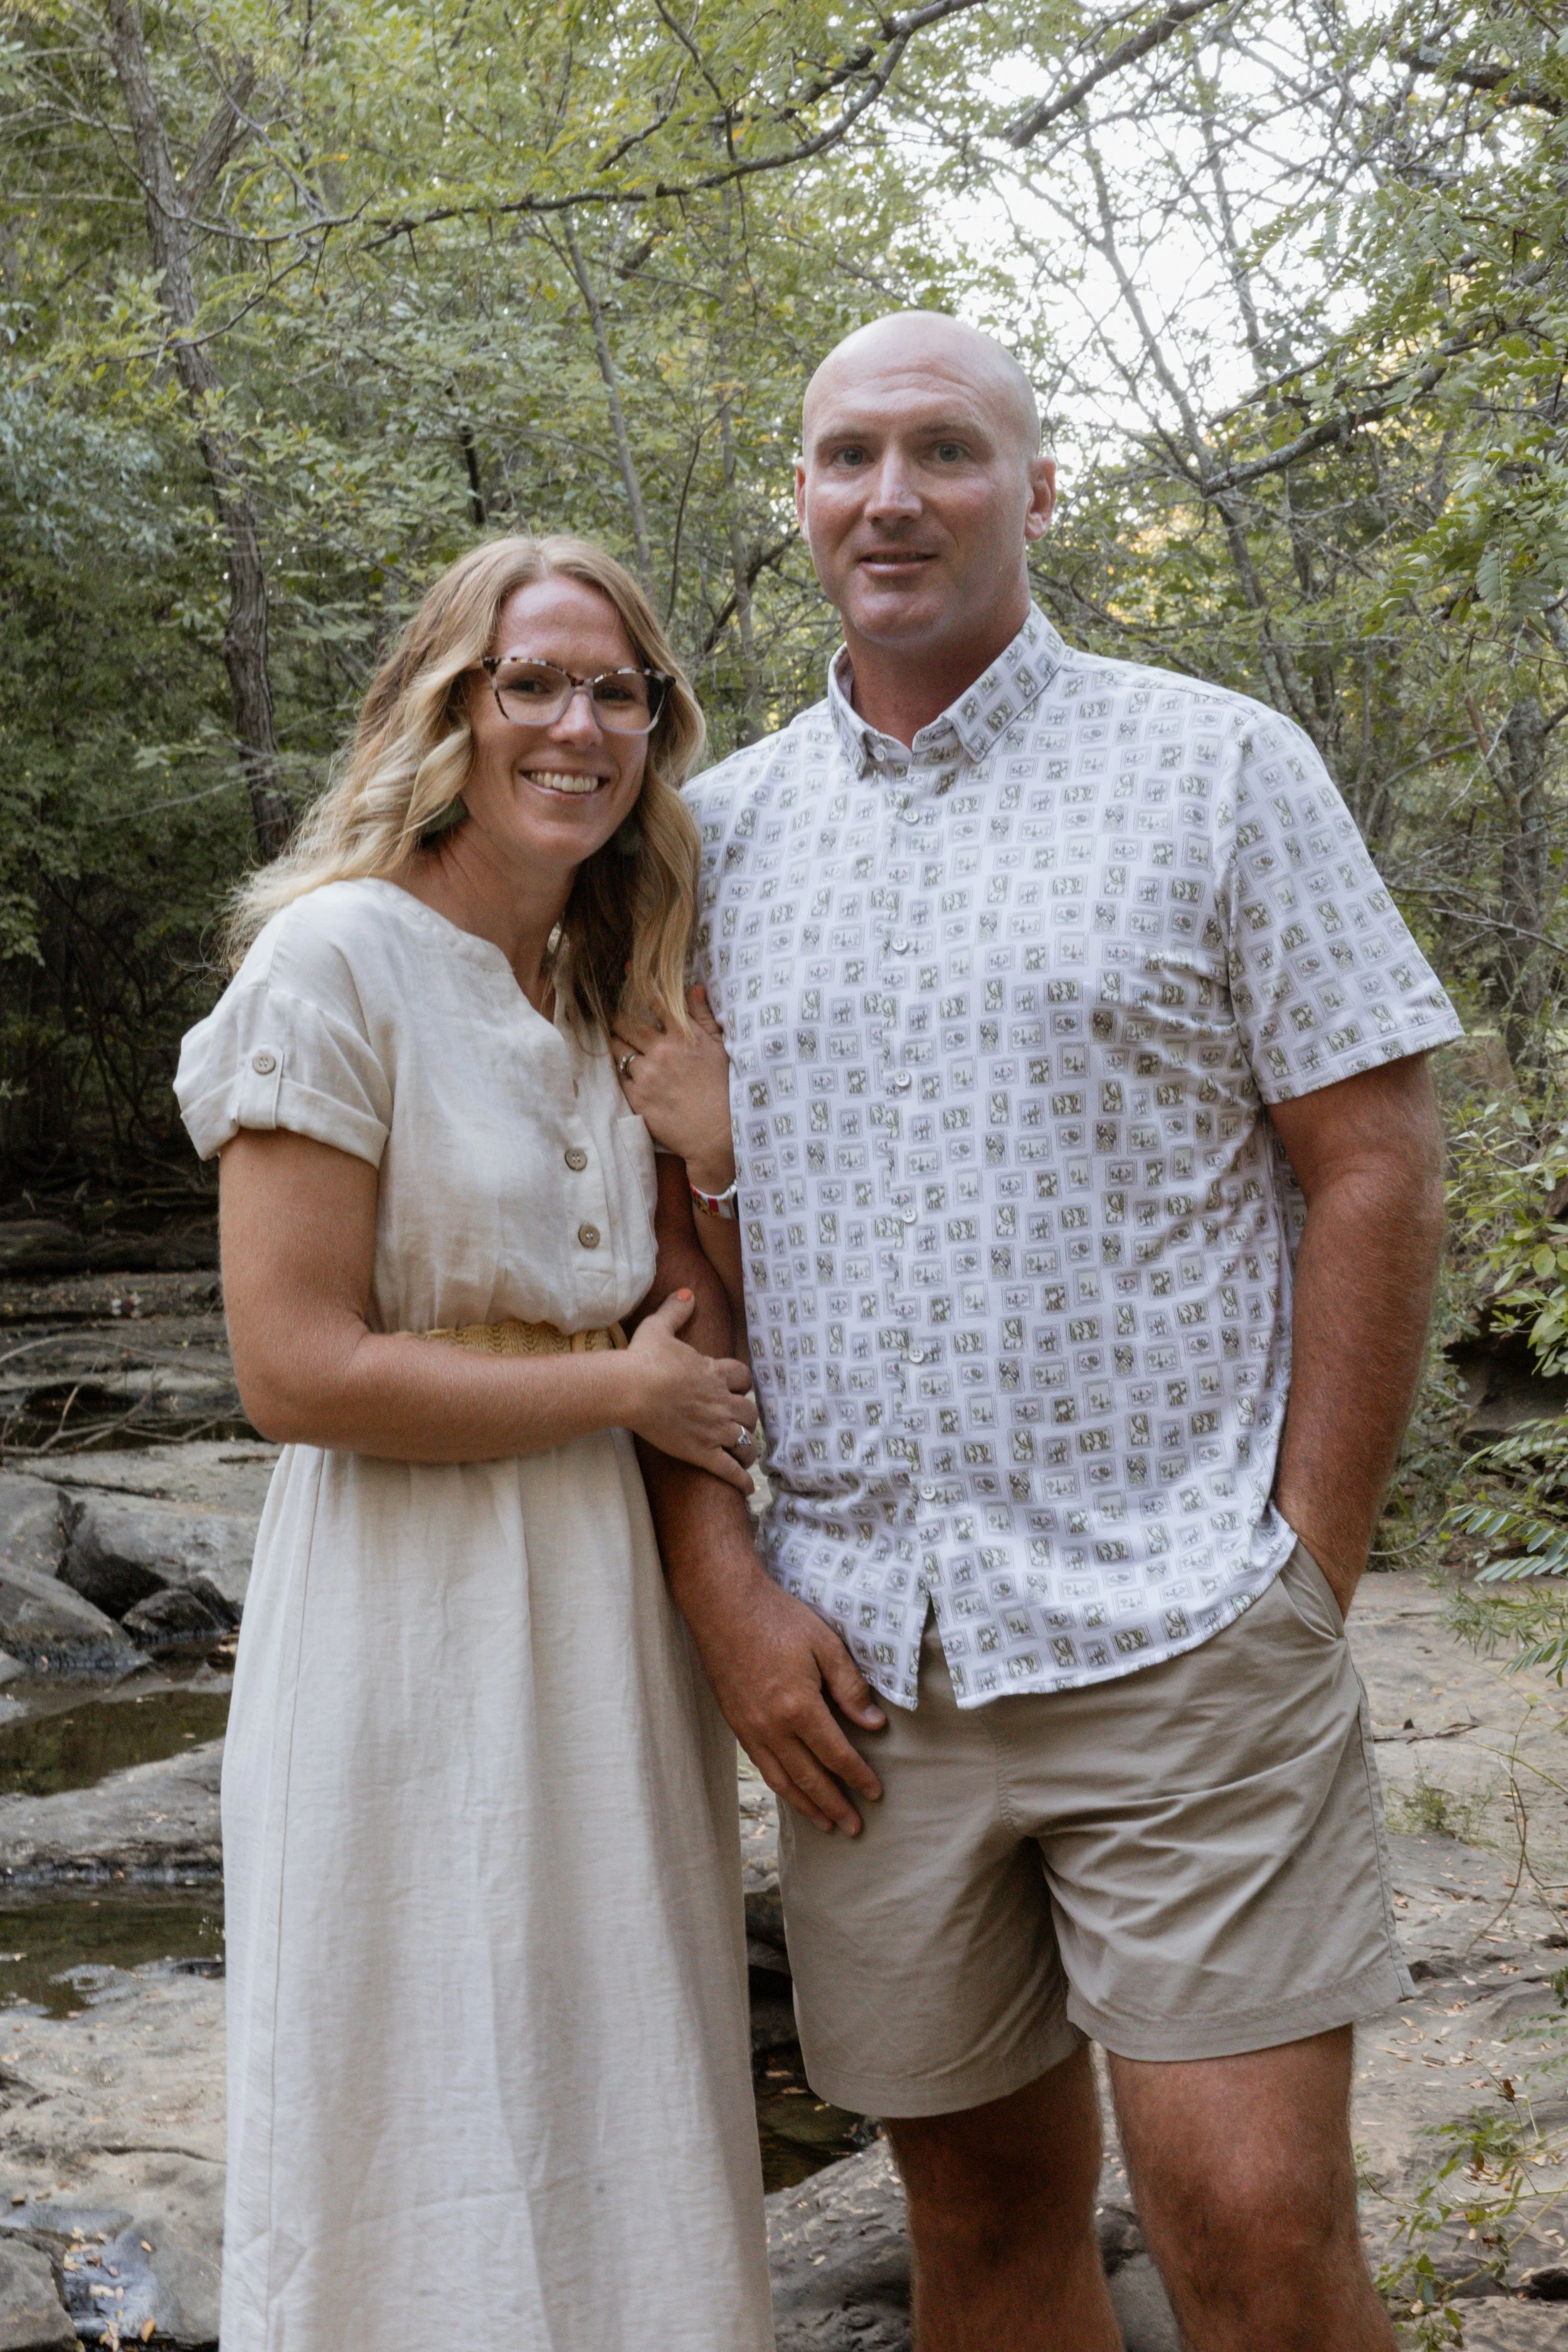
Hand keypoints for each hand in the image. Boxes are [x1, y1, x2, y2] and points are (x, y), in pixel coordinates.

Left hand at [612, 985, 735, 1192]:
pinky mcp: (637, 1098)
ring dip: (616, 1044)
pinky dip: (620, 1071)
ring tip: (619, 1046)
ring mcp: (647, 1075)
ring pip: (617, 1050)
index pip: (654, 1001)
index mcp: (683, 1036)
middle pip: (625, 1024)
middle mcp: (662, 1052)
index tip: (624, 970)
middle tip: (617, 1019)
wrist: (717, 1134)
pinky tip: (626, 1071)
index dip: (637, 982)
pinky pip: (618, 1077)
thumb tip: (694, 988)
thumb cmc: (724, 1089)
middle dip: (618, 1019)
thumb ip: (703, 1017)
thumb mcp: (720, 1049)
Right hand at [623, 1289, 756, 1491]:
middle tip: (738, 1423)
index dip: (742, 1384)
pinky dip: (741, 1481)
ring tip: (745, 1454)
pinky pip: (729, 1469)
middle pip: (748, 1411)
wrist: (632, 1389)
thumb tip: (688, 1292)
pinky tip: (748, 1490)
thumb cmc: (643, 1359)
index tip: (737, 1388)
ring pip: (744, 1440)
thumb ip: (675, 1310)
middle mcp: (720, 1401)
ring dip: (746, 1447)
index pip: (742, 1377)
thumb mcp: (658, 1328)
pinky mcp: (701, 1452)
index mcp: (713, 1372)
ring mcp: (713, 1428)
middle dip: (746, 1417)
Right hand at [670, 1550, 887, 1834]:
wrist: (723, 1606)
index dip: (858, 1777)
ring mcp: (750, 1729)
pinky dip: (780, 1786)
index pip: (836, 1755)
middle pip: (809, 1779)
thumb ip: (850, 1687)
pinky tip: (792, 1792)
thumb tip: (874, 1724)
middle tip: (855, 1829)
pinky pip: (761, 1766)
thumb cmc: (778, 1618)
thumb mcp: (825, 1644)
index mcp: (799, 1708)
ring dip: (806, 1806)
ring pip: (781, 1781)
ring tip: (826, 1824)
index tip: (876, 1794)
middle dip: (835, 1806)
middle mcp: (772, 1728)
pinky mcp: (736, 1724)